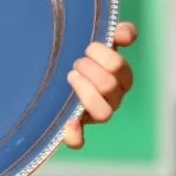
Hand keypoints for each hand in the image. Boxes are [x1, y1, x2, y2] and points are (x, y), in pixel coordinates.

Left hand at [63, 21, 137, 148]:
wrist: (50, 72)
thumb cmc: (80, 55)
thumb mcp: (97, 41)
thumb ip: (116, 33)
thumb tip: (126, 34)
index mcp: (119, 78)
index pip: (121, 69)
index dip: (105, 56)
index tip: (88, 47)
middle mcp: (111, 99)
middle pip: (110, 87)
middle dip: (89, 69)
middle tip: (75, 62)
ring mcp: (93, 116)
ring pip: (104, 114)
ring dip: (86, 93)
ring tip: (70, 77)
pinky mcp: (74, 129)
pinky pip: (79, 142)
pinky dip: (76, 135)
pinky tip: (70, 122)